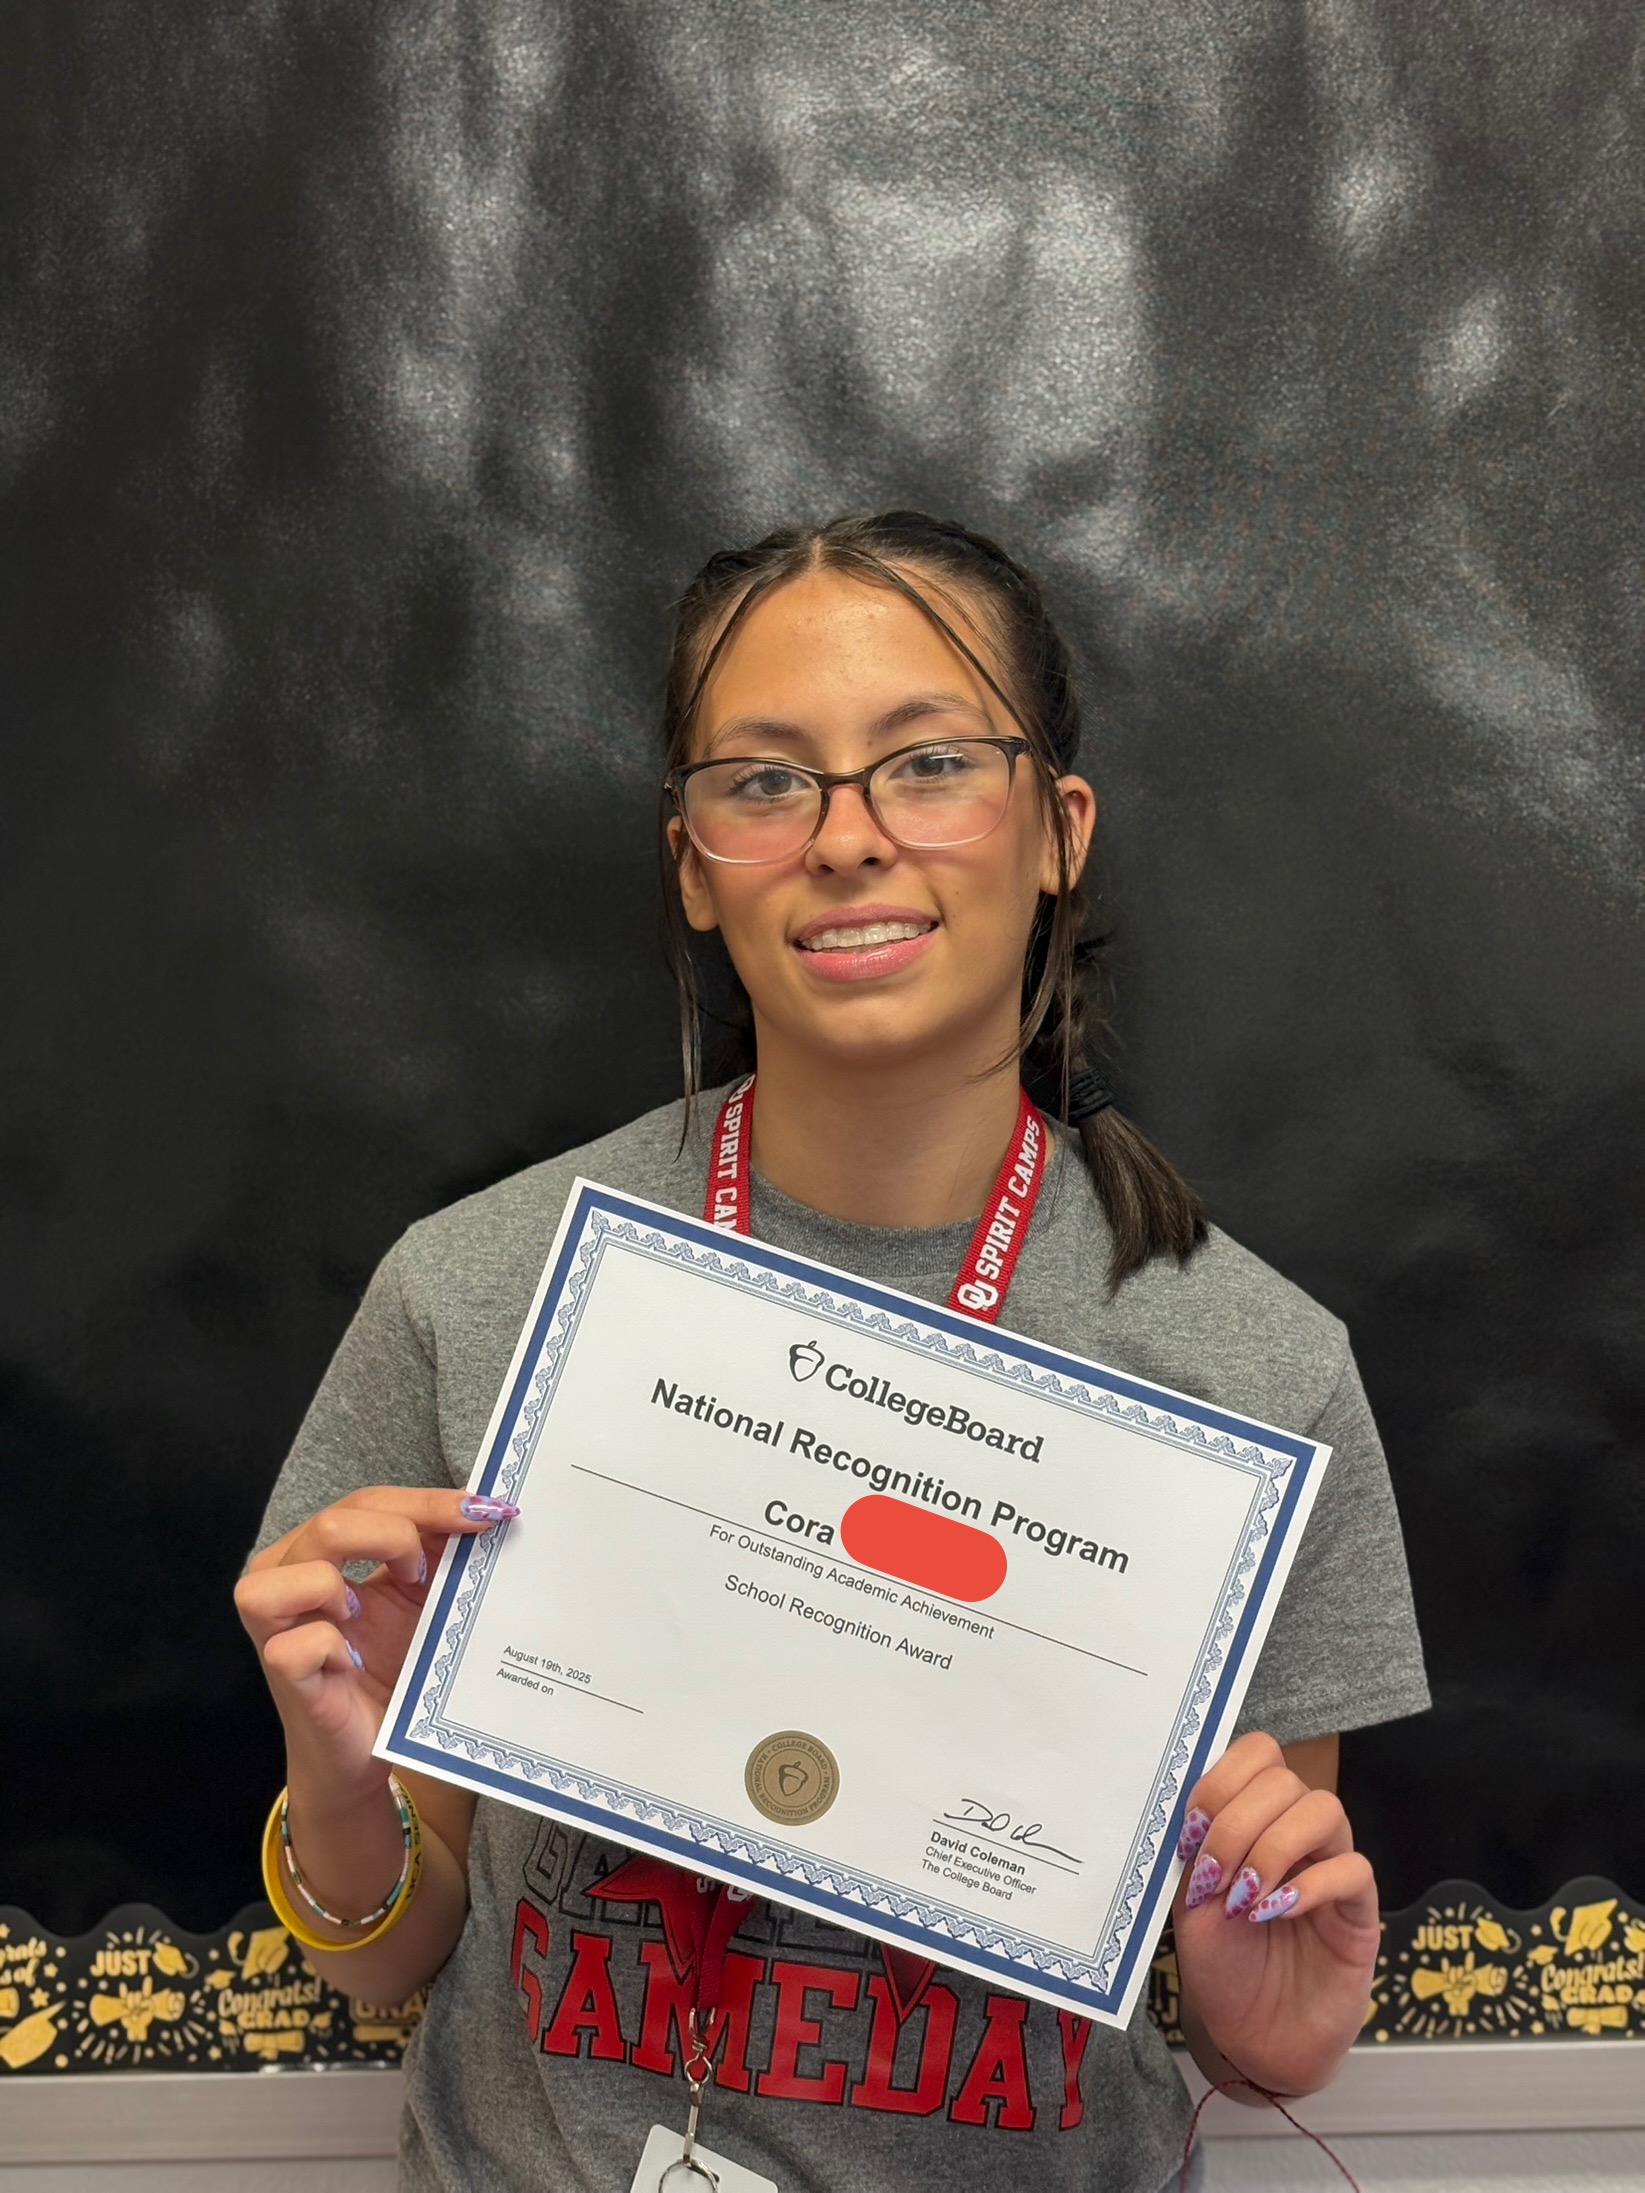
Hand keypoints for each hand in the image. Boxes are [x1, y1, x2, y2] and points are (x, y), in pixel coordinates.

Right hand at [235, 1486, 516, 1798]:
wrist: (368, 1746)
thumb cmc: (389, 1666)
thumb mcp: (419, 1596)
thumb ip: (436, 1547)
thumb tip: (481, 1507)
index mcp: (317, 1548)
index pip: (367, 1502)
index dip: (427, 1502)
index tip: (485, 1512)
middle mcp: (285, 1573)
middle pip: (335, 1521)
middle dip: (397, 1536)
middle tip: (422, 1576)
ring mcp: (273, 1623)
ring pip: (307, 1563)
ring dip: (351, 1582)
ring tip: (366, 1613)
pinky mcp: (279, 1669)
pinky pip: (299, 1642)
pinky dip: (332, 1644)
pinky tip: (348, 1662)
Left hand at [1172, 1732, 1378, 2096]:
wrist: (1253, 2039)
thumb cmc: (1222, 1967)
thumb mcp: (1192, 1905)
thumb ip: (1199, 1853)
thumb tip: (1196, 1807)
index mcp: (1253, 1818)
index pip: (1256, 1755)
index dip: (1222, 1781)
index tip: (1192, 1831)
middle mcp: (1295, 1832)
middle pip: (1284, 1778)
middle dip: (1238, 1823)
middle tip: (1215, 1878)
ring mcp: (1332, 1867)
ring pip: (1324, 1809)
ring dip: (1274, 1846)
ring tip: (1246, 1898)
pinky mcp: (1361, 1911)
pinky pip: (1354, 1869)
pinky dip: (1311, 1884)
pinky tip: (1277, 1913)